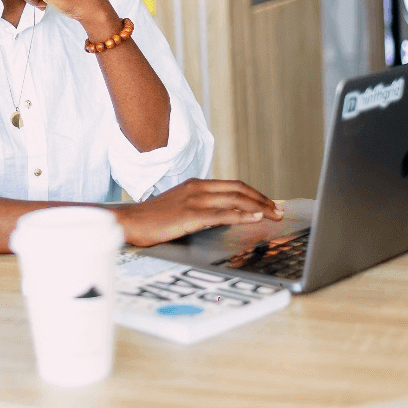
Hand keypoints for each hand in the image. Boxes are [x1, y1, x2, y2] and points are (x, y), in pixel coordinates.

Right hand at [116, 178, 282, 247]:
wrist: (129, 221)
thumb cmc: (152, 218)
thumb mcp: (179, 205)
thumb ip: (199, 206)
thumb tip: (221, 215)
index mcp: (196, 185)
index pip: (234, 185)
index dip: (255, 194)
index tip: (269, 204)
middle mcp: (198, 188)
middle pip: (239, 190)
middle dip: (263, 200)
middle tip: (279, 211)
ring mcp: (194, 201)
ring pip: (235, 199)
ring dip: (259, 207)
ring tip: (273, 215)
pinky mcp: (190, 215)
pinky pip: (222, 214)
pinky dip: (242, 215)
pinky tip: (255, 218)